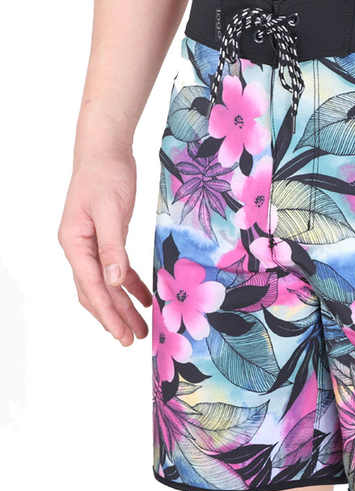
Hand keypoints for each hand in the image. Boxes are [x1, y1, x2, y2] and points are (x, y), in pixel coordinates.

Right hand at [59, 139, 151, 345]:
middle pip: (96, 292)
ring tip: (141, 327)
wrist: (105, 151)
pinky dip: (129, 285)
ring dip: (123, 305)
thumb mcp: (110, 212)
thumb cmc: (105, 176)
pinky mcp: (107, 239)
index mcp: (74, 244)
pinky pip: (117, 270)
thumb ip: (113, 247)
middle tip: (132, 339)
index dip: (108, 313)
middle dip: (114, 317)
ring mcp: (91, 245)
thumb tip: (114, 281)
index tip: (122, 334)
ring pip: (106, 284)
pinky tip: (144, 298)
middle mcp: (79, 248)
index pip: (92, 287)